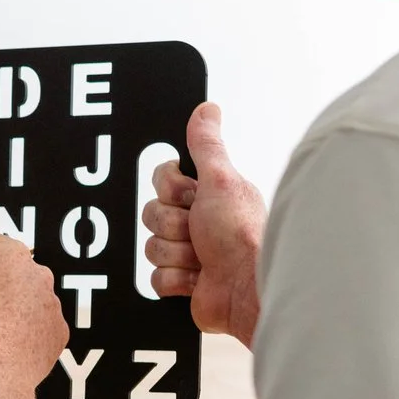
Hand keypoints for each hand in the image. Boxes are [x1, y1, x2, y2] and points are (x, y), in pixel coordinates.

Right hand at [143, 102, 265, 347]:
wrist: (247, 289)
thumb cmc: (242, 234)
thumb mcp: (221, 180)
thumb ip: (207, 144)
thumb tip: (206, 109)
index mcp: (206, 195)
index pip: (161, 182)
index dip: (172, 191)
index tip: (193, 198)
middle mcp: (197, 221)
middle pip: (152, 214)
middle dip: (175, 227)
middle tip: (201, 232)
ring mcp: (189, 253)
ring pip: (151, 247)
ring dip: (178, 255)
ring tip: (205, 259)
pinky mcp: (182, 282)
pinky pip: (155, 277)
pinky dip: (178, 280)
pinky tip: (200, 279)